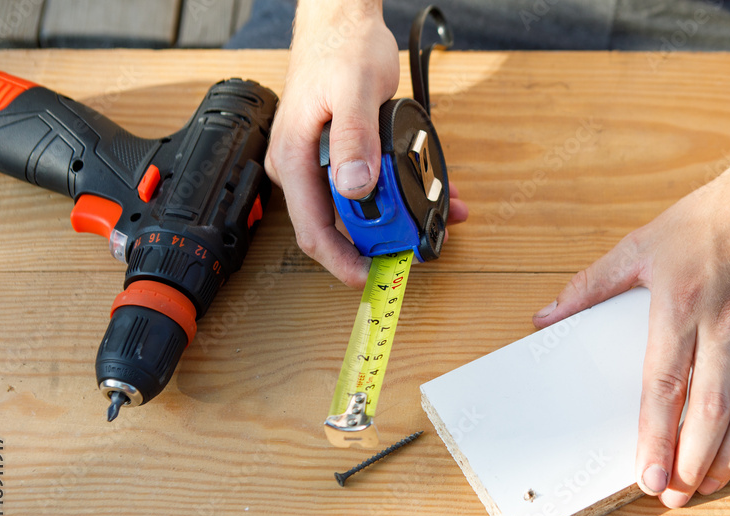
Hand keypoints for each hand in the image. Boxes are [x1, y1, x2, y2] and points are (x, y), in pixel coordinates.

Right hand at [265, 3, 467, 286]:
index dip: (341, 261)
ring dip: (395, 218)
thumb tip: (355, 188)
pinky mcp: (339, 158)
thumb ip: (354, 139)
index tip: (369, 276)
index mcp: (294, 158)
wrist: (341, 22)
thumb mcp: (354, 91)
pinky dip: (399, 194)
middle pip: (336, 227)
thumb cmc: (341, 49)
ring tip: (435, 218)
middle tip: (415, 245)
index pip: (312, 229)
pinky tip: (433, 193)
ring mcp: (318, 164)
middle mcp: (301, 168)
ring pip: (356, 209)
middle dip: (379, 241)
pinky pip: (367, 188)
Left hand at [533, 118, 729, 507]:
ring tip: (706, 486)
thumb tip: (544, 318)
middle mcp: (724, 322)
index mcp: (679, 304)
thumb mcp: (642, 243)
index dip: (653, 436)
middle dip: (689, 461)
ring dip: (727, 456)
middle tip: (673, 496)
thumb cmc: (713, 217)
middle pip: (708, 409)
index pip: (663, 385)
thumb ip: (590, 285)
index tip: (644, 477)